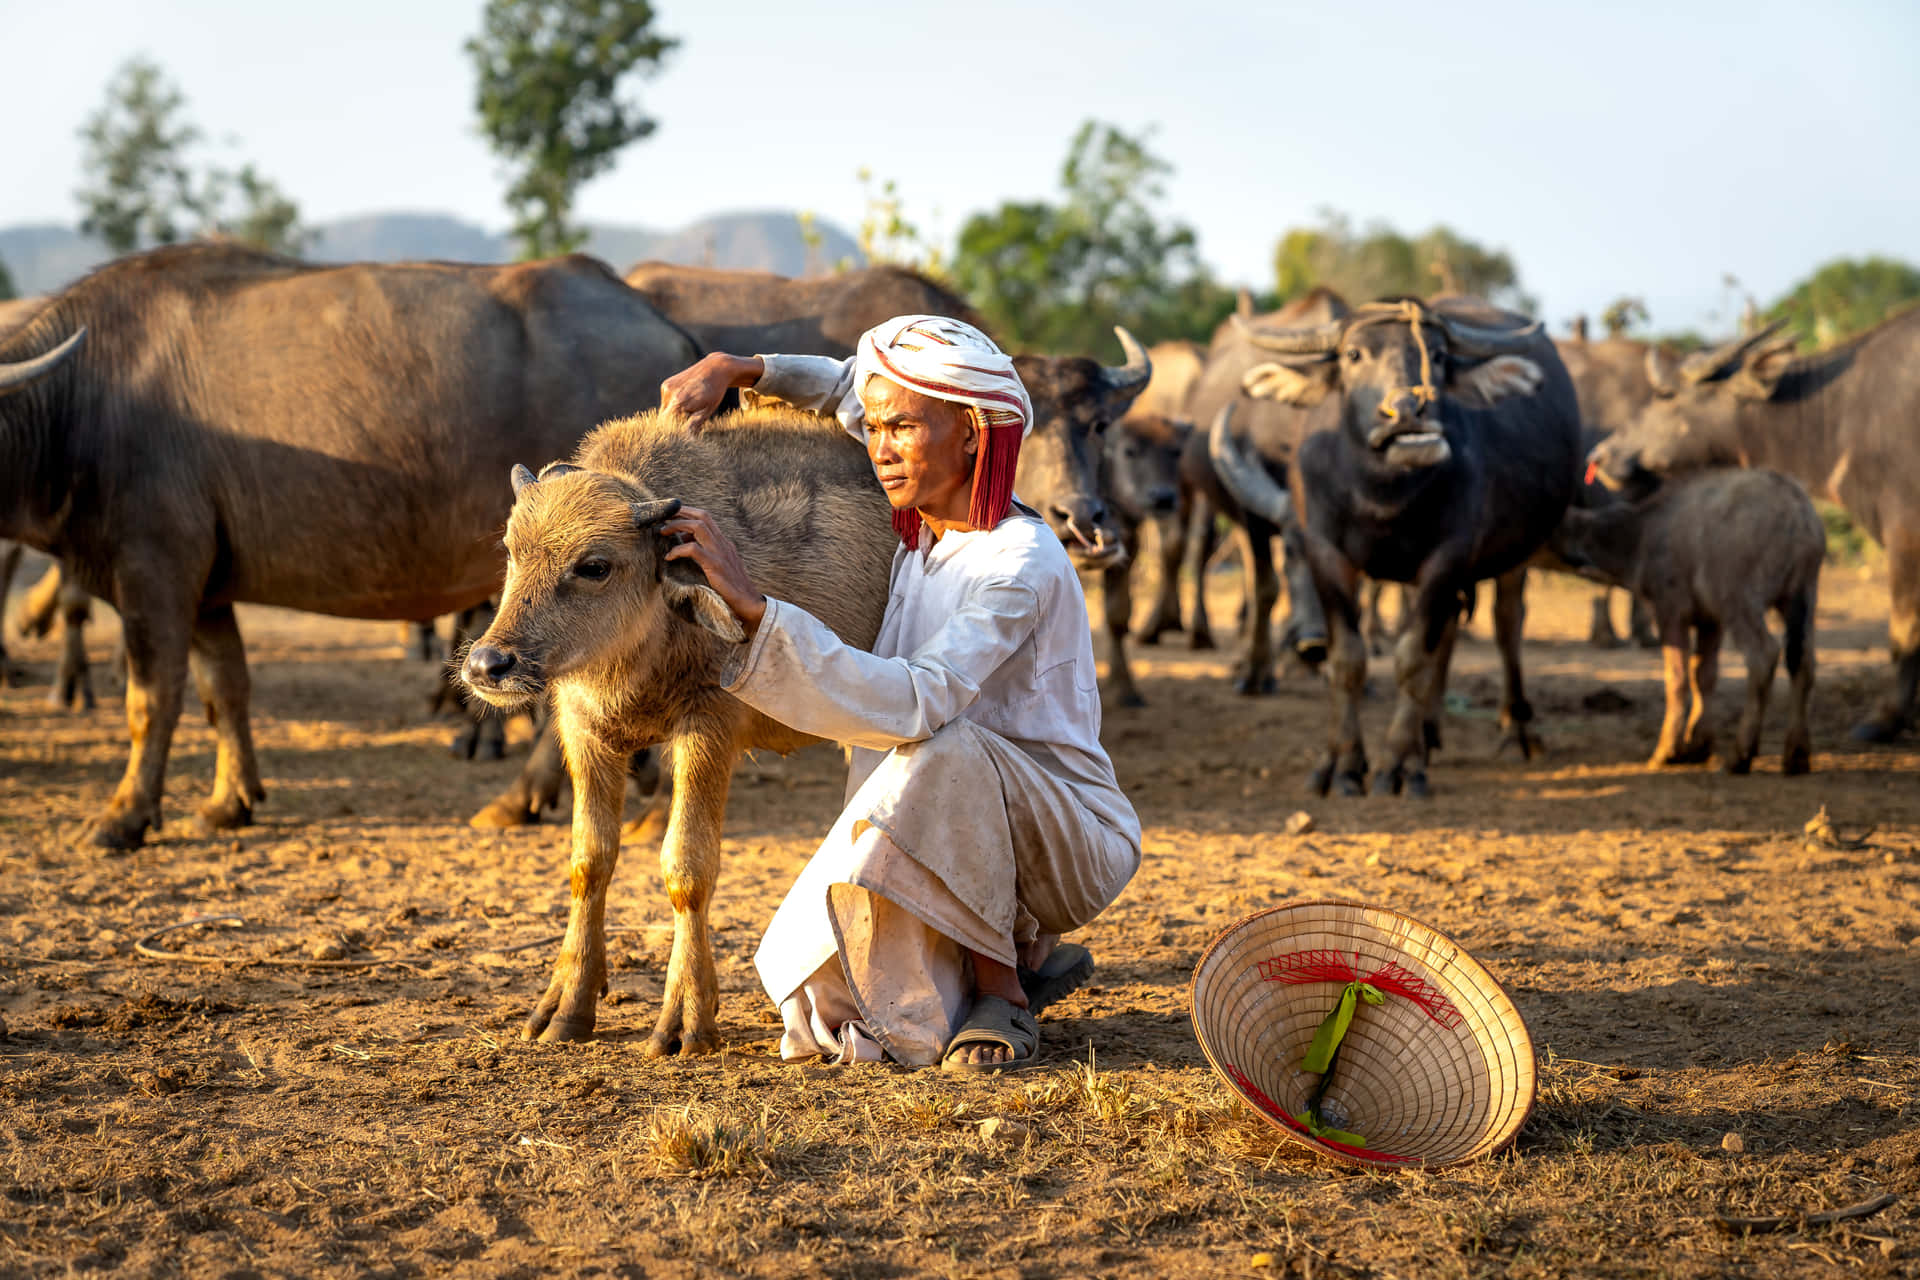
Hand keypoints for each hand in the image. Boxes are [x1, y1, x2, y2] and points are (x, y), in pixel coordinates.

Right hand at [659, 353, 764, 428]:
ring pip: (664, 410)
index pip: (667, 425)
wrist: (715, 369)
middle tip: (687, 423)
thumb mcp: (708, 410)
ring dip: (673, 414)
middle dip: (673, 424)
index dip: (672, 431)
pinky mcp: (666, 384)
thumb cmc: (714, 391)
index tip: (680, 435)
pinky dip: (673, 404)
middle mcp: (670, 393)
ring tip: (690, 407)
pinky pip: (666, 401)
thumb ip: (695, 424)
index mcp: (680, 402)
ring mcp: (667, 387)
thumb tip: (688, 438)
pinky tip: (686, 399)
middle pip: (663, 419)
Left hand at [661, 507, 766, 635]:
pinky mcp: (715, 565)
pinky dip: (678, 550)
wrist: (749, 602)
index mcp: (723, 542)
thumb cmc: (731, 588)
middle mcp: (723, 543)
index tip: (671, 514)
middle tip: (662, 516)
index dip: (687, 512)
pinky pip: (693, 549)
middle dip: (680, 512)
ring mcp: (720, 552)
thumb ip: (705, 551)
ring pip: (698, 526)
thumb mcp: (719, 564)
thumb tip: (684, 539)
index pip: (705, 518)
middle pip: (702, 516)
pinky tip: (669, 557)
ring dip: (677, 526)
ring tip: (663, 532)